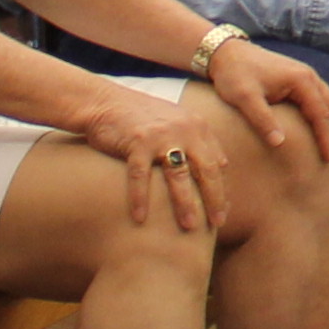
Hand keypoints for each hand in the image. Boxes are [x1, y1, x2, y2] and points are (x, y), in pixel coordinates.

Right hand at [67, 89, 222, 234]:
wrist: (105, 102)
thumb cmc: (142, 119)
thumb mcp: (177, 123)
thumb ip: (199, 142)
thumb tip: (223, 165)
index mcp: (197, 127)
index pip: (216, 163)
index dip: (221, 189)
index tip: (223, 212)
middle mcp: (185, 129)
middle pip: (206, 169)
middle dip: (213, 199)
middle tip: (217, 224)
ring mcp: (161, 135)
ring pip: (178, 175)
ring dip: (185, 203)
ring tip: (188, 226)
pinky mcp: (137, 141)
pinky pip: (141, 175)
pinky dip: (140, 198)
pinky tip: (140, 218)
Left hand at [211, 39, 328, 164]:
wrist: (226, 52)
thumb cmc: (234, 74)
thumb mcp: (244, 98)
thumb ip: (262, 119)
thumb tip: (280, 143)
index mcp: (301, 80)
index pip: (321, 114)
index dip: (326, 138)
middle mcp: (309, 76)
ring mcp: (306, 76)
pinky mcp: (299, 79)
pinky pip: (322, 100)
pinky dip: (328, 116)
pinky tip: (327, 129)